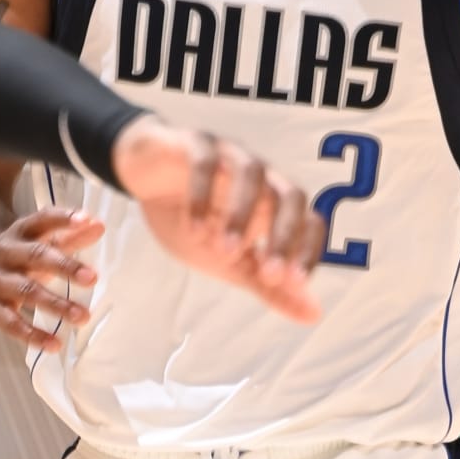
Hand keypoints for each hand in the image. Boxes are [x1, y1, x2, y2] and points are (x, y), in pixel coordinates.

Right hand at [0, 209, 103, 347]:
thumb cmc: (16, 258)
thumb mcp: (36, 244)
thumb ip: (68, 238)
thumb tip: (99, 226)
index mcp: (21, 232)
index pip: (42, 220)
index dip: (63, 218)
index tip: (86, 219)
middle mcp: (6, 252)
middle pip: (36, 255)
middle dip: (65, 266)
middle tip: (92, 278)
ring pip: (25, 290)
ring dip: (55, 304)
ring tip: (82, 317)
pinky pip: (10, 323)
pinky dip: (32, 335)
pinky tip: (54, 344)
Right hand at [112, 118, 322, 324]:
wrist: (145, 178)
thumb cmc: (195, 217)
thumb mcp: (230, 262)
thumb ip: (269, 287)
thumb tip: (314, 315)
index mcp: (273, 205)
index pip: (310, 221)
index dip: (307, 250)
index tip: (291, 282)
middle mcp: (260, 177)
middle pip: (291, 194)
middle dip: (283, 236)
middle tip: (265, 274)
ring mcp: (229, 155)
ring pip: (252, 173)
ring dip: (243, 215)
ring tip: (223, 252)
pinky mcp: (194, 143)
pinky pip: (206, 162)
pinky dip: (202, 194)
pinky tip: (193, 228)